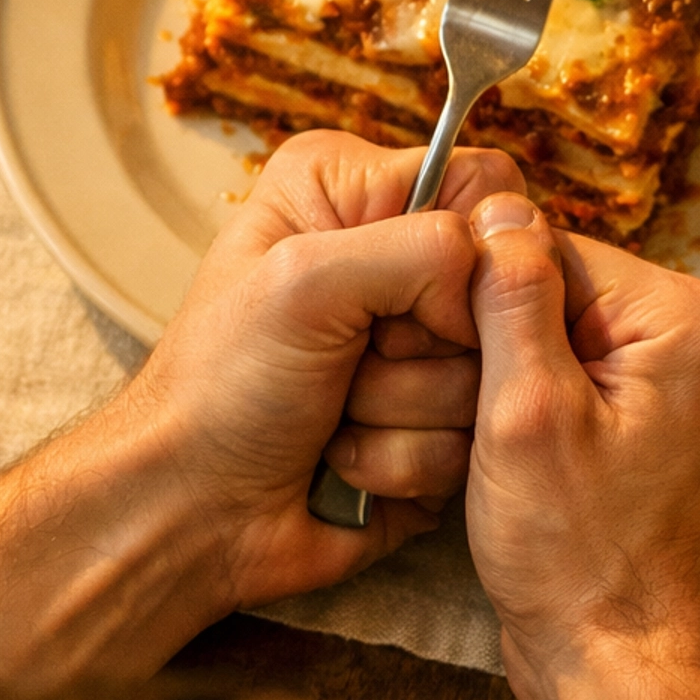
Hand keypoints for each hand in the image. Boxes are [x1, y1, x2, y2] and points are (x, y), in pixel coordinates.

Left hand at [133, 129, 521, 586]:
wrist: (194, 512)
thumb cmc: (219, 388)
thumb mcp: (303, 282)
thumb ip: (420, 247)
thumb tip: (504, 270)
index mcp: (352, 193)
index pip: (485, 186)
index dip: (466, 253)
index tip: (405, 301)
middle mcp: (391, 262)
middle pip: (502, 290)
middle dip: (425, 346)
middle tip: (348, 362)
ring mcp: (419, 350)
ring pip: (492, 372)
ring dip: (406, 409)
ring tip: (336, 414)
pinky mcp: (436, 425)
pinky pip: (478, 440)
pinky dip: (408, 458)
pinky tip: (347, 460)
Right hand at [464, 192, 699, 699]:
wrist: (631, 671)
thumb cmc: (581, 561)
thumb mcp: (524, 414)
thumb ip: (513, 299)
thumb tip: (498, 207)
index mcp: (695, 322)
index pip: (561, 252)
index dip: (488, 302)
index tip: (451, 362)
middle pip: (577, 295)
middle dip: (512, 346)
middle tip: (478, 418)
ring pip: (585, 342)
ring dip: (531, 383)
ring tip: (505, 451)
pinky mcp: (691, 434)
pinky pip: (608, 387)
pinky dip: (562, 415)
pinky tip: (534, 466)